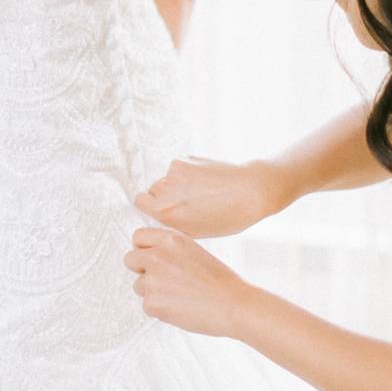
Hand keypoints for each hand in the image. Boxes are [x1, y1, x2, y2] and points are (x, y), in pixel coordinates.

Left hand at [123, 226, 255, 336]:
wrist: (233, 305)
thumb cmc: (218, 280)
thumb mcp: (193, 251)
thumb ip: (169, 249)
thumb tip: (148, 255)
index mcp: (170, 239)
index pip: (138, 237)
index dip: (143, 249)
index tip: (151, 258)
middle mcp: (157, 255)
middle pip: (130, 260)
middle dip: (142, 270)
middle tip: (163, 280)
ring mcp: (152, 279)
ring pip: (138, 285)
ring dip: (153, 292)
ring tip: (179, 296)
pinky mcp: (151, 302)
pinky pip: (147, 305)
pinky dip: (160, 309)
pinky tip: (180, 307)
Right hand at [134, 156, 295, 237]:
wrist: (251, 191)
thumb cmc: (227, 217)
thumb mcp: (196, 231)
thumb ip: (171, 222)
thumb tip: (158, 214)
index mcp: (165, 213)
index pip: (140, 202)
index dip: (152, 205)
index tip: (164, 208)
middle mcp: (165, 190)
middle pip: (152, 189)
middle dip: (165, 194)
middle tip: (188, 201)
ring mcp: (174, 172)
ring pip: (167, 178)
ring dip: (178, 183)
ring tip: (202, 191)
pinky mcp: (184, 159)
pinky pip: (178, 167)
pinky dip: (188, 172)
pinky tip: (206, 180)